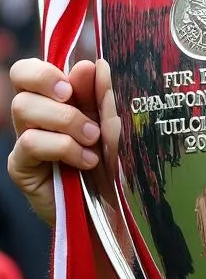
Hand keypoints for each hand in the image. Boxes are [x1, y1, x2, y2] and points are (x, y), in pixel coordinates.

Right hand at [8, 58, 118, 225]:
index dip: (44, 70)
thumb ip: (102, 99)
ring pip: (24, 108)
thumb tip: (94, 64)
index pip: (28, 71)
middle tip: (81, 110)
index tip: (72, 86)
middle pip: (21, 80)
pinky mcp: (21, 167)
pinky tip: (85, 161)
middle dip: (55, 89)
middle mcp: (35, 118)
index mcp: (54, 102)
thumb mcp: (112, 130)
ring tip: (92, 143)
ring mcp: (25, 142)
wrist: (109, 214)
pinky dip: (62, 147)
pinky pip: (29, 142)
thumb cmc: (111, 169)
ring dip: (66, 122)